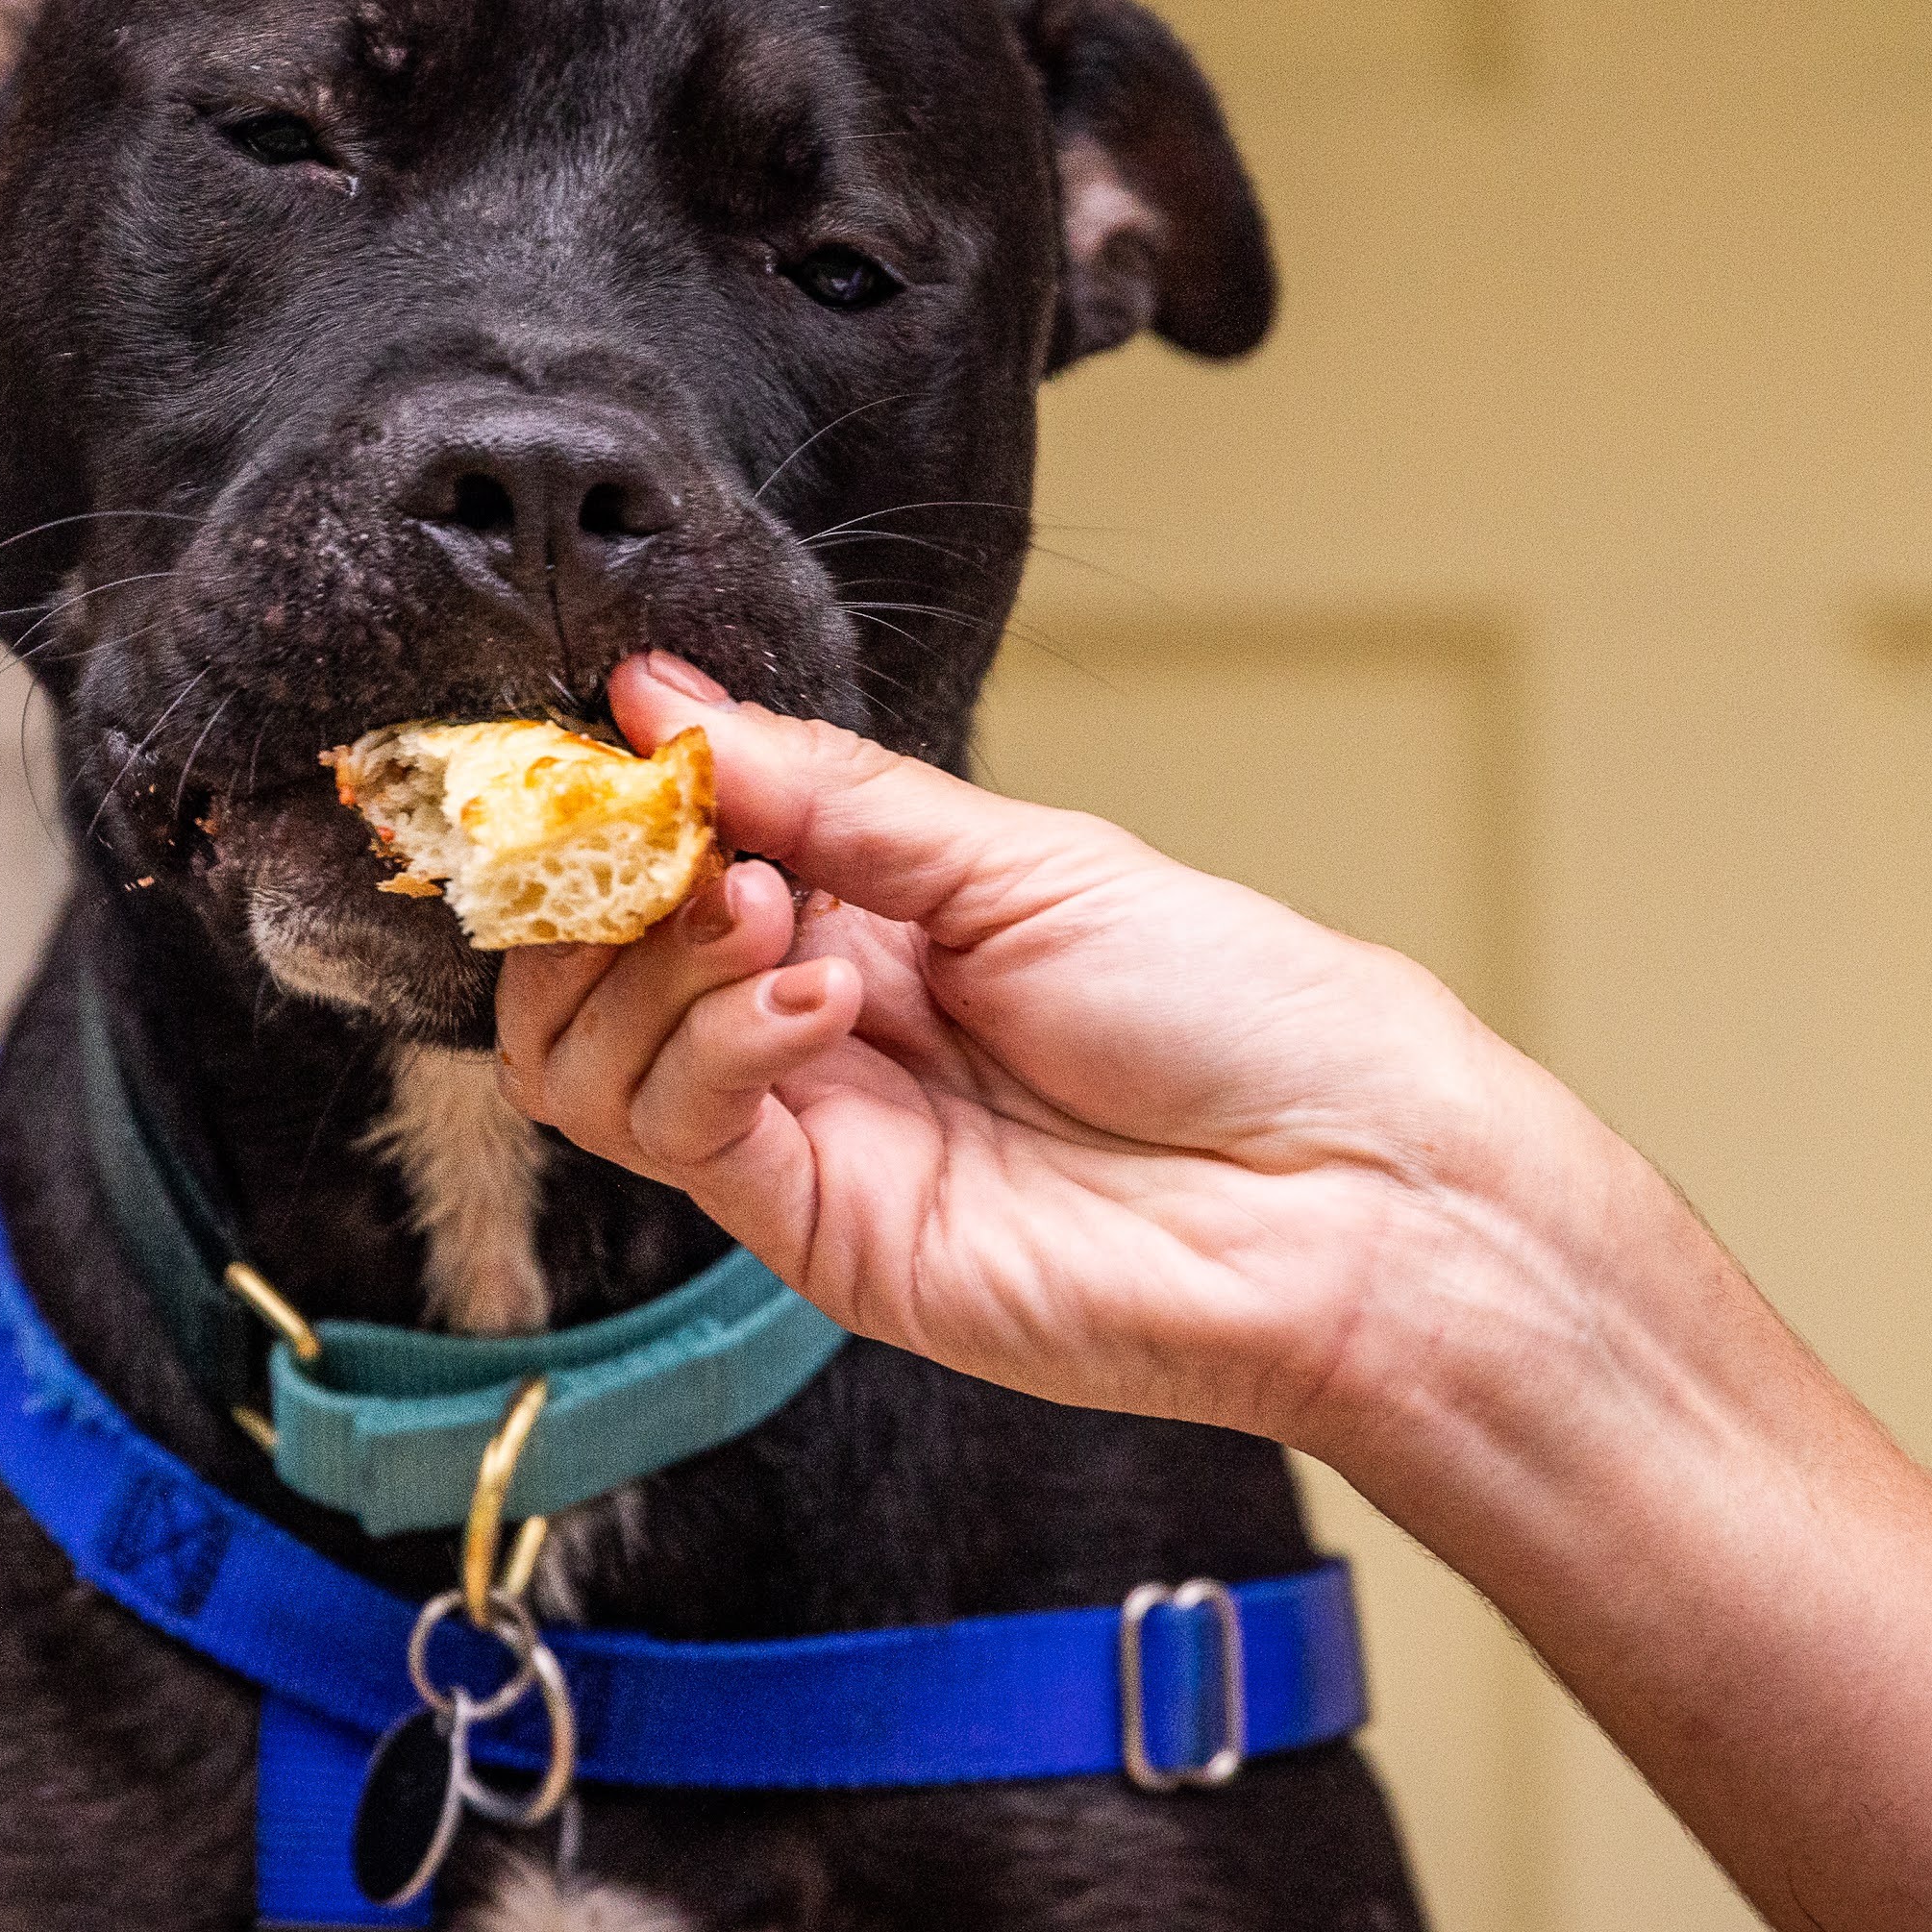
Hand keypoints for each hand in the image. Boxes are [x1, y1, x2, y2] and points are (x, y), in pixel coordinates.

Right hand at [500, 655, 1627, 1454]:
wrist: (1347, 1188)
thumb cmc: (1239, 1015)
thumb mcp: (1020, 857)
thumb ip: (826, 793)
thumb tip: (657, 698)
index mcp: (862, 921)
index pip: (658, 862)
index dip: (609, 809)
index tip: (604, 749)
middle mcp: (810, 1029)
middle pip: (585, 969)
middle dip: (602, 887)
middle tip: (689, 847)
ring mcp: (808, 1137)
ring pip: (588, 1063)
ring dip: (650, 968)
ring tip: (771, 922)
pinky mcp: (820, 1233)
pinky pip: (678, 1138)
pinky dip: (711, 1051)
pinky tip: (820, 1008)